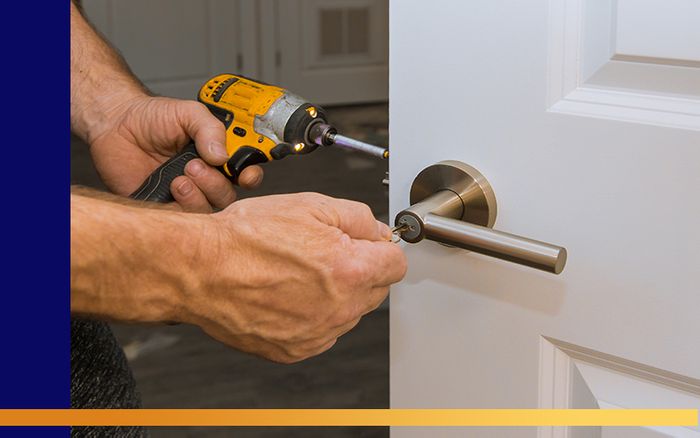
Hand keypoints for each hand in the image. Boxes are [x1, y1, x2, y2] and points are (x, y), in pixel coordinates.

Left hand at [88, 94, 262, 210]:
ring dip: (199, 195)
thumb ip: (210, 128)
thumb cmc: (151, 117)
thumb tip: (223, 154)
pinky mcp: (163, 206)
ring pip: (207, 210)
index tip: (245, 174)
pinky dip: (181, 206)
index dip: (250, 176)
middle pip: (227, 196)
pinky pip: (182, 218)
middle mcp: (204, 178)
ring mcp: (185, 194)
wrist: (115, 124)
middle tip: (195, 165)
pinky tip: (171, 186)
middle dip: (217, 184)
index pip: (244, 173)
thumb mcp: (187, 112)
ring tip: (179, 177)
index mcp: (217, 156)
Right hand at [179, 193, 406, 362]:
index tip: (367, 245)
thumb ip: (357, 218)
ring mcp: (317, 333)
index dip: (380, 248)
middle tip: (323, 253)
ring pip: (348, 312)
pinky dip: (312, 315)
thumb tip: (377, 231)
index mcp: (350, 270)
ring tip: (297, 272)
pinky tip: (286, 294)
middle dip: (359, 269)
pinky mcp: (295, 350)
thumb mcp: (310, 205)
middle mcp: (339, 308)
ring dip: (335, 294)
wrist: (200, 268)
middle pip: (375, 290)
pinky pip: (321, 332)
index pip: (396, 263)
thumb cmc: (245, 237)